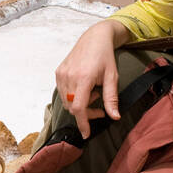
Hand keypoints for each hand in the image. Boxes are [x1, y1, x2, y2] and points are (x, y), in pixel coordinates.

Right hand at [55, 21, 121, 139]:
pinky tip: (84, 88)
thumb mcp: (112, 77)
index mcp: (84, 77)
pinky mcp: (58, 72)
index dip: (83, 123)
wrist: (94, 38)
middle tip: (99, 108)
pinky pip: (63, 93)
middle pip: (73, 107)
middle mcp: (69, 76)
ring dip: (79, 104)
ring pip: (67, 101)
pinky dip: (73, 96)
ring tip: (93, 93)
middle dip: (86, 113)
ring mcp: (61, 74)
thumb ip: (112, 99)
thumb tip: (115, 117)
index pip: (79, 108)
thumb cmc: (105, 56)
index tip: (86, 134)